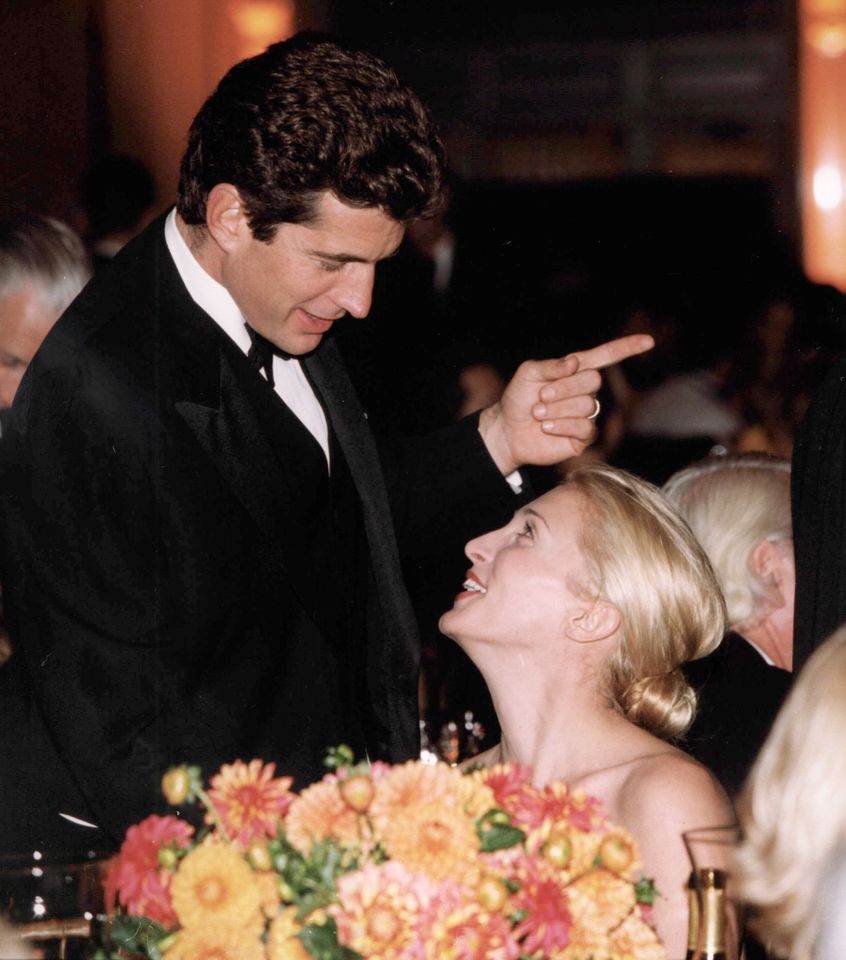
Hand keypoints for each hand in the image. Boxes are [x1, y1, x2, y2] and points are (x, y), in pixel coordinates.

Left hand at [478, 334, 653, 473]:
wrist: (508, 430)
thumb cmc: (517, 399)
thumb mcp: (528, 374)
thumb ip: (550, 366)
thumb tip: (574, 363)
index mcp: (575, 370)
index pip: (606, 356)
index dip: (626, 348)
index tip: (648, 341)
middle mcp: (584, 391)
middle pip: (593, 380)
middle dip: (564, 388)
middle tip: (541, 397)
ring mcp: (586, 414)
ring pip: (587, 405)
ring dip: (558, 409)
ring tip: (538, 413)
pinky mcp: (583, 437)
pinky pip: (585, 427)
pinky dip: (561, 425)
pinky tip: (546, 427)